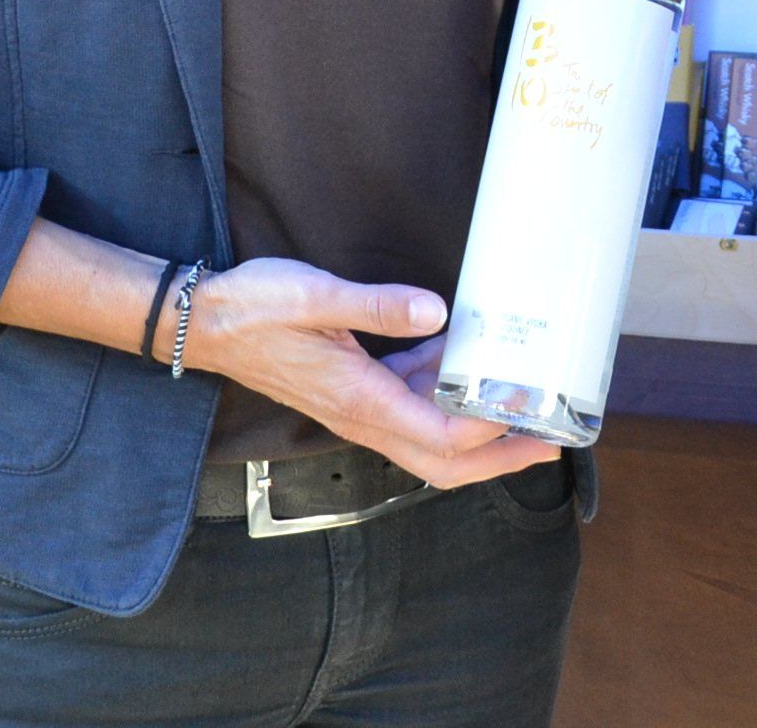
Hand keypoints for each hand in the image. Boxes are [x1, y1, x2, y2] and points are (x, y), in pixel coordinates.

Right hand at [176, 258, 559, 488]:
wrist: (205, 323)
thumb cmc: (254, 308)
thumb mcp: (315, 294)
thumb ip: (377, 304)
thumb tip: (438, 312)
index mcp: (360, 400)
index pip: (441, 437)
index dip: (491, 431)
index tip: (531, 411)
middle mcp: (363, 416)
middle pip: (445, 462)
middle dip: (500, 458)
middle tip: (551, 442)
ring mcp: (358, 409)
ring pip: (431, 440)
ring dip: (479, 432)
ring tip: (524, 406)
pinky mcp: (354, 392)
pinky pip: (411, 408)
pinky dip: (444, 395)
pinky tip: (463, 360)